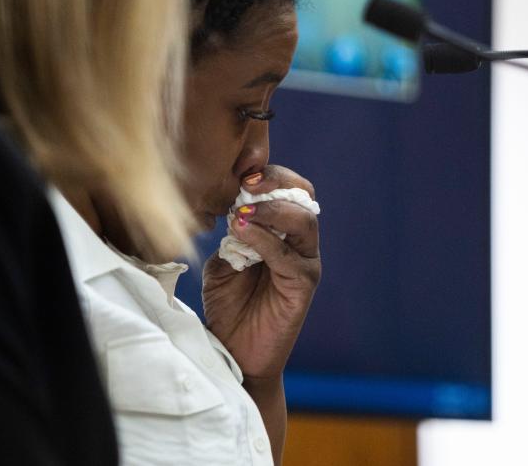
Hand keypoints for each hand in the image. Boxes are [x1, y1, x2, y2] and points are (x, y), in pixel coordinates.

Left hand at [202, 165, 320, 380]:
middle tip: (246, 183)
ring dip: (271, 209)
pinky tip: (240, 233)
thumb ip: (231, 235)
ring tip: (241, 210)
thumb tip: (232, 211)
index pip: (287, 188)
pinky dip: (265, 239)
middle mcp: (299, 242)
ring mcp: (305, 262)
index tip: (238, 174)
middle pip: (303, 195)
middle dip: (276, 182)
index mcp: (281, 230)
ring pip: (304, 219)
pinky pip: (289, 254)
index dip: (267, 175)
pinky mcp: (304, 285)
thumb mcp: (222, 261)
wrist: (234, 353)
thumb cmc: (228, 305)